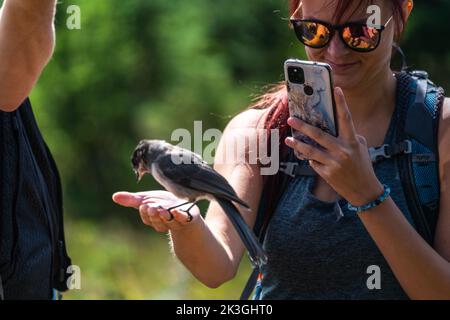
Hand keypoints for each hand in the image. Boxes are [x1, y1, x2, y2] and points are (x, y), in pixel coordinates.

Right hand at [112, 190, 200, 231]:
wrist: (183, 207)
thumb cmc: (162, 203)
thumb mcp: (146, 199)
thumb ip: (132, 199)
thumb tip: (114, 196)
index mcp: (152, 219)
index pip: (146, 217)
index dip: (145, 212)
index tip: (144, 205)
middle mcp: (163, 222)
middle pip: (157, 221)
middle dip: (154, 215)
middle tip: (152, 207)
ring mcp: (176, 221)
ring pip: (169, 221)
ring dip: (165, 216)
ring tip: (163, 210)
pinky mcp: (188, 217)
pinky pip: (184, 219)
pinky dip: (180, 216)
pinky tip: (177, 211)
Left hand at [285, 87, 383, 205]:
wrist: (364, 190)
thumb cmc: (361, 166)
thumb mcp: (359, 148)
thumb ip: (347, 136)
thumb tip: (331, 127)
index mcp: (352, 141)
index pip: (346, 118)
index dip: (341, 103)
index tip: (336, 89)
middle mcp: (342, 150)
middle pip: (319, 135)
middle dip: (303, 126)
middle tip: (291, 119)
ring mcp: (334, 163)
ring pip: (311, 150)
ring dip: (298, 144)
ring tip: (288, 140)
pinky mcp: (327, 173)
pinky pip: (314, 162)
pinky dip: (311, 159)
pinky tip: (309, 157)